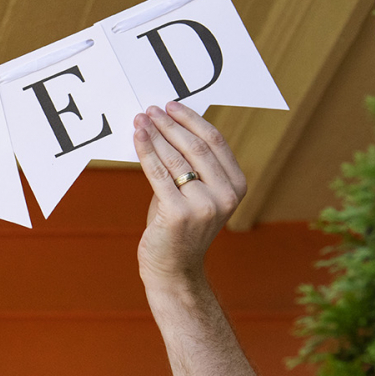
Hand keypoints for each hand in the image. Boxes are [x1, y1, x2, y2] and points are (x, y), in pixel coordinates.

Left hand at [133, 102, 247, 290]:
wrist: (173, 269)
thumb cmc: (179, 227)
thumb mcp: (195, 193)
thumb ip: (190, 166)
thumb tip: (166, 127)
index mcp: (237, 186)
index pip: (215, 142)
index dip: (192, 120)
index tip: (171, 106)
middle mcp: (226, 195)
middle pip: (196, 147)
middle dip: (170, 124)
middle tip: (151, 109)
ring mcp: (204, 205)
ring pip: (176, 158)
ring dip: (155, 134)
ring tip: (140, 119)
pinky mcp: (178, 213)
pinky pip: (158, 173)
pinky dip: (146, 151)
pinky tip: (137, 137)